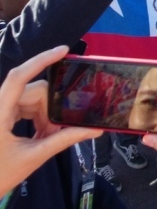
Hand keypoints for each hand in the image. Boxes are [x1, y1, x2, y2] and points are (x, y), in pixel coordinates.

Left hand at [0, 45, 101, 195]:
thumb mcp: (34, 157)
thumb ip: (64, 140)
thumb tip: (95, 130)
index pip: (19, 77)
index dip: (41, 60)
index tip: (64, 51)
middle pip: (32, 91)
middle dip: (49, 106)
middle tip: (56, 130)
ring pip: (30, 98)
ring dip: (44, 113)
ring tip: (48, 135)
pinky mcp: (0, 115)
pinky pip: (24, 106)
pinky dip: (37, 116)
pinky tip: (41, 133)